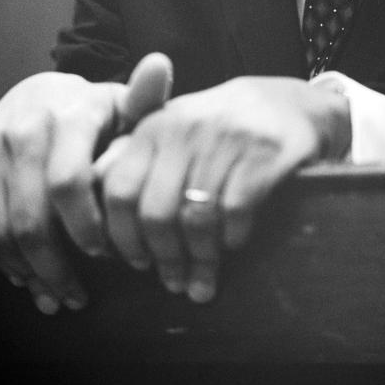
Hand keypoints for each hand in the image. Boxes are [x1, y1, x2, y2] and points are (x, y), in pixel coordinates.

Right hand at [0, 53, 173, 313]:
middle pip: (30, 217)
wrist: (38, 93)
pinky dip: (0, 257)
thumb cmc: (94, 112)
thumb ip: (146, 100)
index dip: (84, 227)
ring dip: (27, 270)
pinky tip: (25, 274)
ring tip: (53, 293)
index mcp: (68, 115)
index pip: (68, 183)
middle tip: (77, 295)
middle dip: (55, 266)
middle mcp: (22, 128)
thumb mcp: (124, 106)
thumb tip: (161, 65)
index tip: (104, 254)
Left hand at [95, 75, 350, 302]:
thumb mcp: (173, 129)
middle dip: (162, 258)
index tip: (134, 262)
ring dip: (198, 260)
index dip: (121, 236)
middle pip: (155, 213)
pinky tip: (233, 245)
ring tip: (201, 282)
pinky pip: (235, 213)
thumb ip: (135, 159)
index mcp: (155, 127)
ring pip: (196, 219)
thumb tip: (96, 206)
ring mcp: (226, 141)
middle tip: (171, 282)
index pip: (119, 191)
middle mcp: (185, 130)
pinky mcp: (264, 155)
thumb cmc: (219, 125)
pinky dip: (231, 239)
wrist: (287, 101)